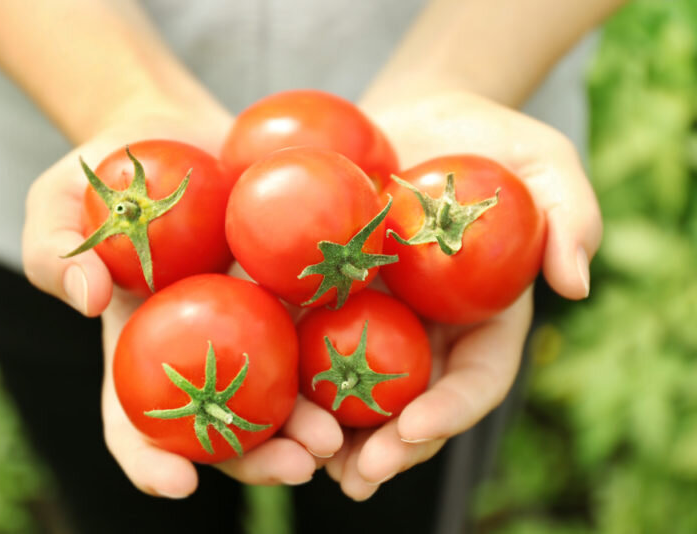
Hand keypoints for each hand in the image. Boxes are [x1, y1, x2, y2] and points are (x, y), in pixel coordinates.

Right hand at [22, 115, 342, 494]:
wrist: (176, 132)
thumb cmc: (107, 172)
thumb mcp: (59, 201)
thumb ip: (54, 249)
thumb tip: (84, 296)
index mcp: (138, 348)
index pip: (134, 422)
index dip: (150, 461)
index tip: (177, 486)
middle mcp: (199, 351)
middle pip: (223, 426)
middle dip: (258, 458)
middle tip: (298, 465)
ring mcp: (250, 323)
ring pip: (281, 391)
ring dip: (310, 423)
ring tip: (339, 438)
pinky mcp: (292, 287)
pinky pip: (320, 325)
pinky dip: (343, 354)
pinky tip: (375, 369)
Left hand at [326, 91, 601, 499]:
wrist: (412, 119)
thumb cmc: (486, 137)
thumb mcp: (544, 160)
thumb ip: (569, 213)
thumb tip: (576, 284)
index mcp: (483, 317)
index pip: (477, 377)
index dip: (453, 409)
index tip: (419, 427)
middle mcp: (428, 331)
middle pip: (412, 403)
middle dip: (390, 445)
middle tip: (362, 475)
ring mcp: (373, 318)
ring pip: (356, 391)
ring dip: (334, 434)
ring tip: (309, 465)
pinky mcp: (323, 296)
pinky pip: (304, 342)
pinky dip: (290, 379)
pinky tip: (268, 407)